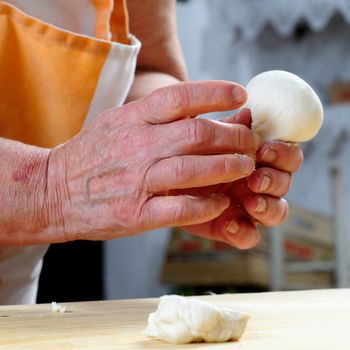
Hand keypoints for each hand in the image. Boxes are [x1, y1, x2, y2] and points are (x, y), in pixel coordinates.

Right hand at [42, 81, 256, 242]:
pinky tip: (220, 202)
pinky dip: (206, 205)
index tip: (240, 95)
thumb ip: (150, 115)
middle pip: (197, 133)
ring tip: (245, 167)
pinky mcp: (135, 213)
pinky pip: (181, 208)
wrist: (52, 191)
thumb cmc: (89, 156)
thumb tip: (194, 108)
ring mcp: (136, 181)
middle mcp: (136, 146)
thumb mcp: (115, 122)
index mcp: (131, 120)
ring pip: (192, 169)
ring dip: (227, 168)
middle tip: (250, 141)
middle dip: (233, 136)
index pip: (180, 97)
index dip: (215, 93)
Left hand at [180, 109, 303, 249]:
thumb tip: (247, 112)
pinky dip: (244, 232)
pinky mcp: (232, 228)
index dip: (283, 152)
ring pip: (277, 211)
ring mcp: (248, 206)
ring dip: (268, 206)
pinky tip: (228, 224)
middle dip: (276, 180)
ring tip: (251, 201)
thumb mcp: (203, 135)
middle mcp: (258, 181)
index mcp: (258, 156)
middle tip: (256, 178)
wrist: (160, 176)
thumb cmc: (186, 150)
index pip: (287, 154)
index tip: (263, 149)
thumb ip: (227, 128)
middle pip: (286, 182)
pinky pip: (250, 236)